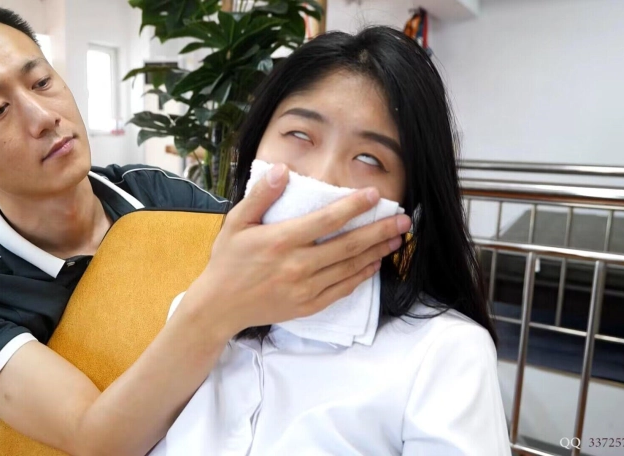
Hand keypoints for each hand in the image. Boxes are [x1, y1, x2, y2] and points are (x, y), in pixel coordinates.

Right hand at [180, 163, 411, 339]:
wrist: (219, 307)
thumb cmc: (227, 261)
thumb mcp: (236, 222)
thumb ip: (260, 195)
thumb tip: (281, 170)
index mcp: (281, 240)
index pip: (327, 220)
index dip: (354, 206)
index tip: (375, 195)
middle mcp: (297, 265)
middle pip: (348, 245)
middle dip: (379, 230)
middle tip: (403, 219)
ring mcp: (305, 288)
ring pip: (350, 267)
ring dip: (377, 251)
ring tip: (398, 238)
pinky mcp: (308, 305)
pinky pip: (342, 289)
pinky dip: (362, 276)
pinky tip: (375, 264)